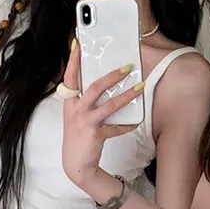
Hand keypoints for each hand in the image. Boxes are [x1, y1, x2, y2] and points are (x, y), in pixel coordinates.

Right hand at [60, 41, 143, 191]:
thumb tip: (102, 84)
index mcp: (70, 103)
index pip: (70, 76)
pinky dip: (127, 125)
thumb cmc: (78, 138)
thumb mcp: (76, 116)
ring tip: (140, 88)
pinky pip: (116, 127)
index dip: (74, 60)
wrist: (76, 165)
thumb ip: (84, 101)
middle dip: (113, 75)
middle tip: (128, 67)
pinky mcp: (95, 134)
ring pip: (109, 105)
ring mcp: (85, 122)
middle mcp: (76, 110)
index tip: (78, 43)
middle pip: (95, 87)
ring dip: (127, 96)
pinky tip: (136, 122)